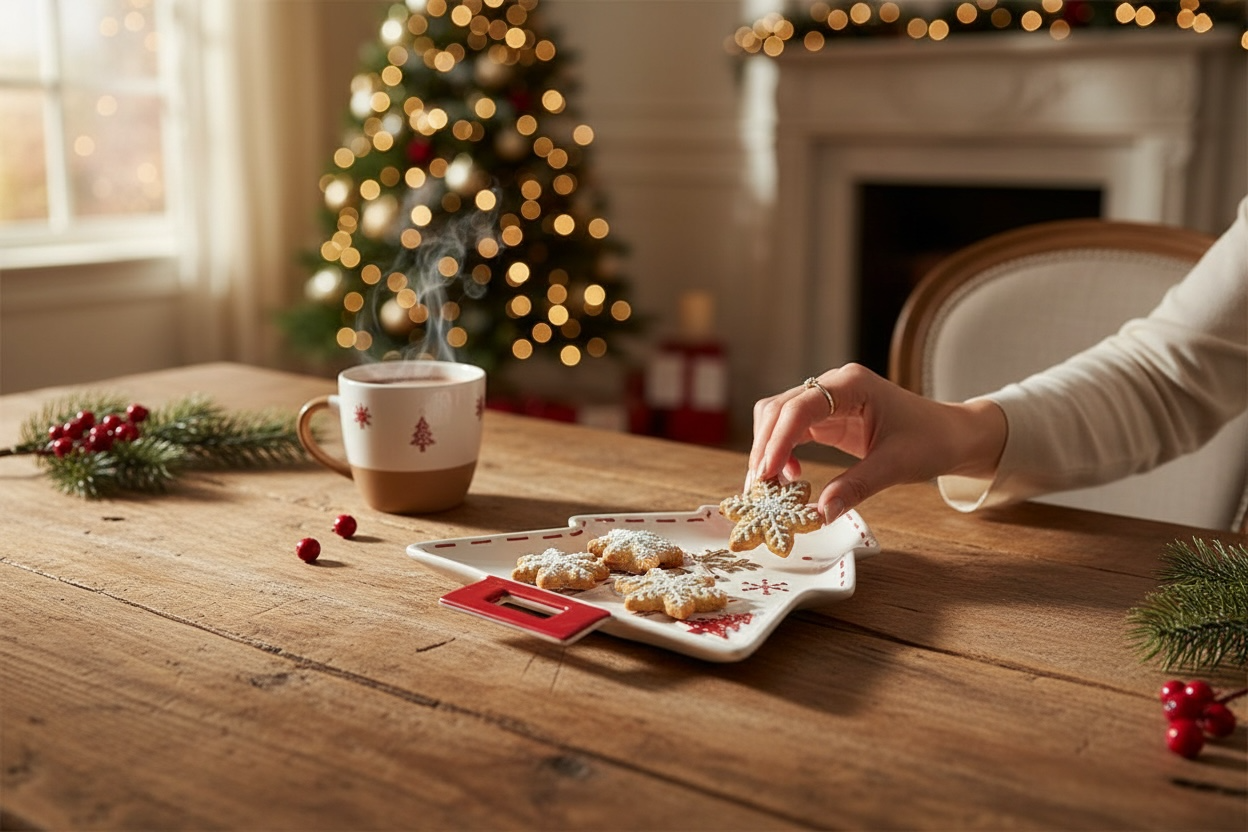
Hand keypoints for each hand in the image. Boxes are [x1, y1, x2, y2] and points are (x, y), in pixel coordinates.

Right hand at [747, 364, 1006, 522]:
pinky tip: (789, 478)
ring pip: (777, 419)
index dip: (777, 440)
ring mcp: (827, 400)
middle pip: (778, 409)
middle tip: (759, 489)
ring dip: (768, 452)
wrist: (951, 435)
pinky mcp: (825, 418)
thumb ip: (856, 486)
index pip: (799, 407)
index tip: (766, 474)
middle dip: (764, 448)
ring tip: (771, 488)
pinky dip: (781, 454)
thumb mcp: (896, 465)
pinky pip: (790, 433)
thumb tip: (820, 513)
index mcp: (851, 384)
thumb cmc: (931, 440)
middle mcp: (832, 385)